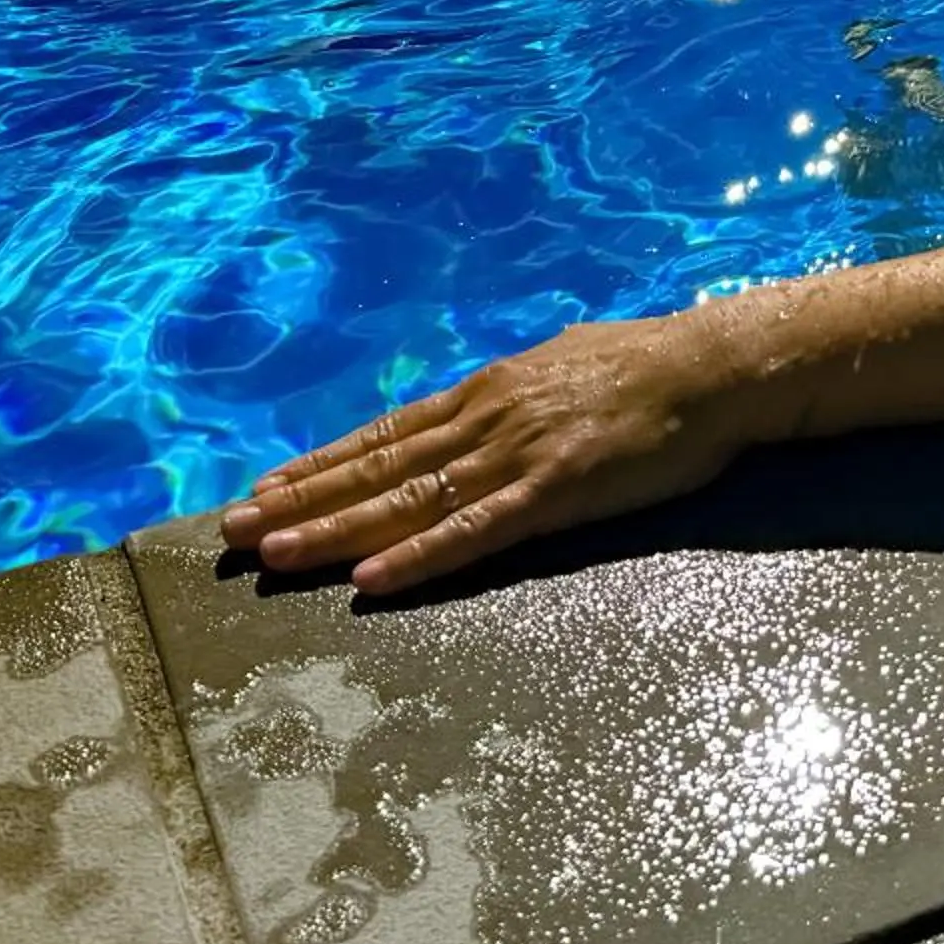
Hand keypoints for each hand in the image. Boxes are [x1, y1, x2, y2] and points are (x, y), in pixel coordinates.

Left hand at [217, 313, 744, 594]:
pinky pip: (474, 532)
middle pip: (378, 467)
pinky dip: (418, 556)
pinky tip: (372, 578)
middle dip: (301, 501)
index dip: (321, 464)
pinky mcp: (554, 491)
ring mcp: (516, 454)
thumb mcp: (563, 365)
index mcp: (488, 391)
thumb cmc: (647, 365)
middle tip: (231, 531)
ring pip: (407, 500)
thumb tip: (484, 403)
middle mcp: (486, 417)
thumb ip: (515, 394)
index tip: (264, 488)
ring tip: (273, 554)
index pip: (386, 433)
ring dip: (334, 529)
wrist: (712, 367)